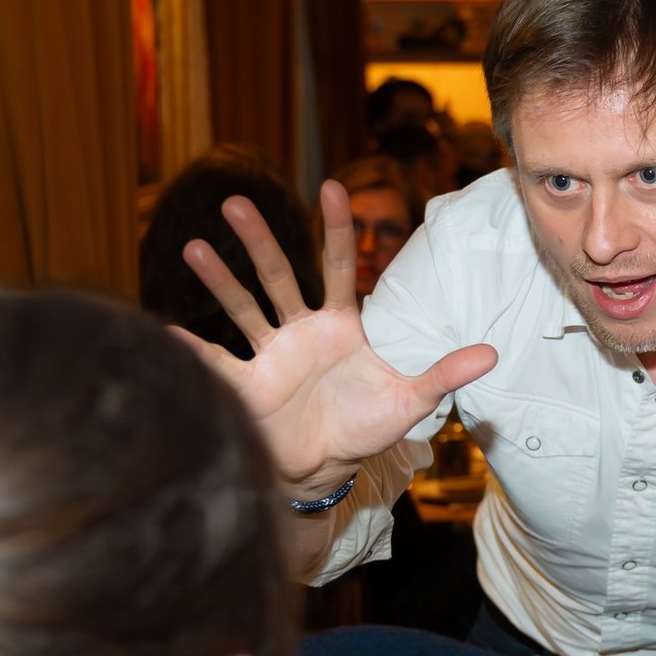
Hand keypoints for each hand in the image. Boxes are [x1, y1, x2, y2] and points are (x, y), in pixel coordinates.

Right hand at [175, 181, 494, 493]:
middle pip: (279, 275)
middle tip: (236, 201)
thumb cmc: (366, 429)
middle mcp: (302, 331)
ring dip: (219, 278)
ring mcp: (271, 354)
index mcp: (342, 326)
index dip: (337, 229)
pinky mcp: (247, 384)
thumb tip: (492, 353)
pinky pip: (217, 363)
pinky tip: (163, 332)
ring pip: (244, 307)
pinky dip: (191, 350)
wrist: (326, 469)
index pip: (340, 267)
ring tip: (194, 247)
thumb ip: (445, 373)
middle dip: (259, 239)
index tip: (332, 186)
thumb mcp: (411, 401)